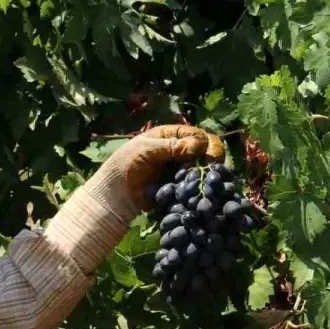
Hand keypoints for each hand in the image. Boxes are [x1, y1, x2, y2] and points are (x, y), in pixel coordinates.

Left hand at [107, 125, 225, 207]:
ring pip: (206, 168)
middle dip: (212, 157)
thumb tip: (198, 146)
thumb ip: (171, 147)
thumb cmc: (126, 165)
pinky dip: (202, 187)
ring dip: (209, 173)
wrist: (117, 193)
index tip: (204, 154)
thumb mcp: (146, 150)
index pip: (197, 134)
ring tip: (206, 180)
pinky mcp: (182, 186)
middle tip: (212, 167)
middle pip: (207, 150)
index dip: (204, 143)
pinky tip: (200, 190)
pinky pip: (198, 185)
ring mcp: (183, 169)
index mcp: (171, 135)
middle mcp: (181, 150)